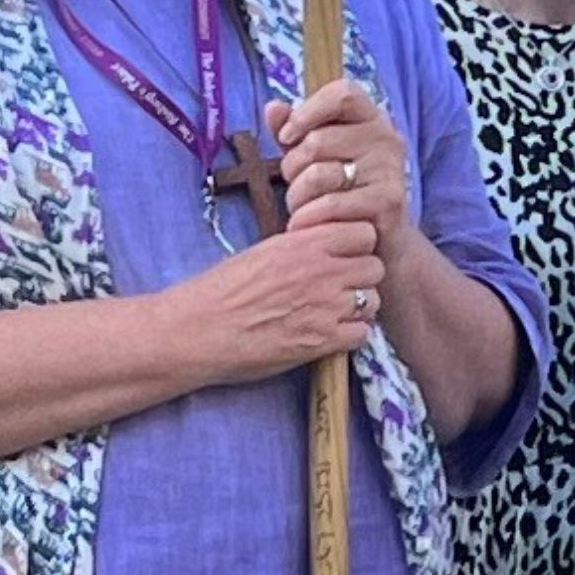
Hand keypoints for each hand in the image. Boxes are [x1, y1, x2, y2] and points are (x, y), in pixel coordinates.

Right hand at [164, 218, 390, 377]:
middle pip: (375, 267)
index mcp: (306, 243)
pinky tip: (329, 335)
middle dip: (361, 277)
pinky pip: (362, 333)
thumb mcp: (263, 251)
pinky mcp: (324, 341)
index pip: (364, 233)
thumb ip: (300, 247)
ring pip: (373, 300)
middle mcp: (323, 271)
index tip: (343, 256)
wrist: (198, 330)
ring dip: (359, 308)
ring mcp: (327, 307)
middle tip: (341, 288)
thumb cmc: (220, 291)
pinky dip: (351, 335)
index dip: (357, 246)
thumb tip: (323, 245)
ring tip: (334, 314)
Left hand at [266, 77, 413, 251]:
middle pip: (317, 140)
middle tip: (295, 184)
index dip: (307, 111)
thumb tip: (273, 108)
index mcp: (371, 118)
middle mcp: (386, 139)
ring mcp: (389, 171)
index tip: (287, 136)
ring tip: (301, 207)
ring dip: (296, 197)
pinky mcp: (387, 203)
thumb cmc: (343, 190)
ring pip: (318, 175)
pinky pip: (329, 205)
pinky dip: (307, 218)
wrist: (380, 240)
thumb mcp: (316, 156)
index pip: (342, 94)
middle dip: (292, 168)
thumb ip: (294, 129)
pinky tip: (305, 225)